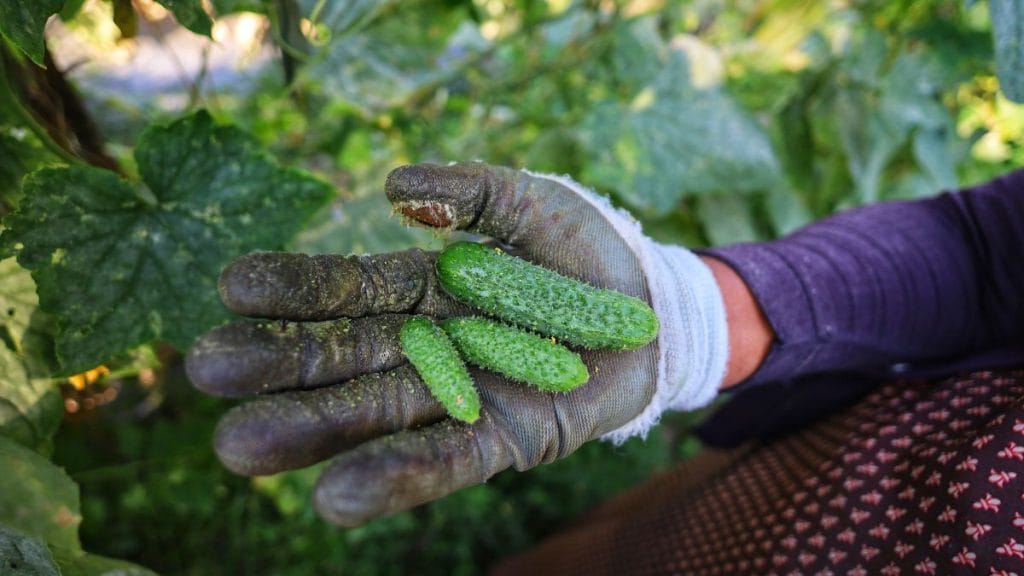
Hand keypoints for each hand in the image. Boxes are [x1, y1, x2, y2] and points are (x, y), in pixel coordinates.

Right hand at [185, 162, 729, 525]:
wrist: (653, 308)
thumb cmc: (584, 249)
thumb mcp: (528, 201)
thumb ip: (467, 191)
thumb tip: (391, 186)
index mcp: (425, 289)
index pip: (349, 289)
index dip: (295, 289)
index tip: (231, 286)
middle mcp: (429, 347)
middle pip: (345, 358)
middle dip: (280, 366)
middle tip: (206, 370)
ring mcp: (463, 397)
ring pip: (378, 416)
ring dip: (313, 434)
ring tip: (239, 448)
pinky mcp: (506, 440)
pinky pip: (445, 461)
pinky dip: (394, 479)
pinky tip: (334, 498)